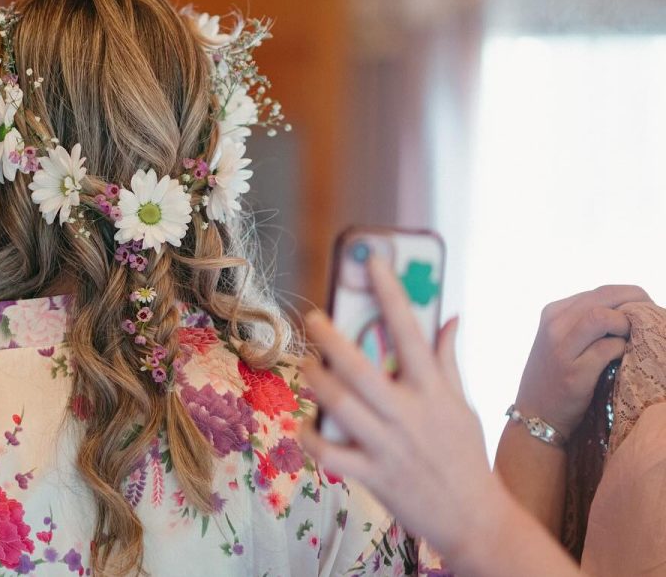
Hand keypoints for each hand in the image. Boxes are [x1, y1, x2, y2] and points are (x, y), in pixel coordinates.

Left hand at [299, 257, 504, 561]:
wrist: (475, 519)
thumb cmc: (466, 456)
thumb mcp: (463, 405)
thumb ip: (449, 360)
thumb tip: (451, 317)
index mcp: (433, 390)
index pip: (410, 330)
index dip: (390, 291)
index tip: (373, 261)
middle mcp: (409, 414)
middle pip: (360, 367)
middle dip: (330, 338)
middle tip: (313, 318)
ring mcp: (388, 446)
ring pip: (339, 404)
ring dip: (315, 380)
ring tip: (306, 365)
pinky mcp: (372, 476)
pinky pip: (330, 452)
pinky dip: (311, 435)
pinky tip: (305, 421)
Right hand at [515, 285, 649, 436]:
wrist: (535, 415)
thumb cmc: (556, 376)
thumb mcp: (563, 340)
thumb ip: (587, 323)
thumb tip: (632, 310)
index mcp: (553, 312)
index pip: (602, 291)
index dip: (631, 298)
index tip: (646, 313)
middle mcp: (554, 325)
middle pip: (606, 297)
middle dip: (637, 305)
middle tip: (652, 321)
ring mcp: (561, 348)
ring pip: (602, 316)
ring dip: (628, 324)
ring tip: (635, 338)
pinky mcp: (573, 372)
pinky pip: (609, 348)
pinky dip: (623, 350)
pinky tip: (624, 358)